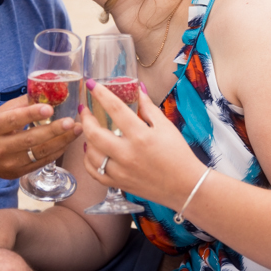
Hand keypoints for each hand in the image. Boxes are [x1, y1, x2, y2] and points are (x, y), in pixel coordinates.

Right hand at [0, 96, 82, 179]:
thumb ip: (19, 105)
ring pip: (39, 153)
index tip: (50, 108)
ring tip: (77, 130)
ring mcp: (9, 163)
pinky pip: (42, 162)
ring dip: (62, 141)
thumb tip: (45, 93)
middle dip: (53, 130)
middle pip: (30, 139)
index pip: (13, 119)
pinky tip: (68, 141)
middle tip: (71, 121)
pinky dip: (57, 151)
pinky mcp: (18, 173)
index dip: (31, 114)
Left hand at [79, 81, 204, 209]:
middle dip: (85, 118)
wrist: (185, 186)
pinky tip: (92, 151)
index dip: (101, 94)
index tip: (91, 84)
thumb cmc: (178, 154)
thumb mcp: (166, 127)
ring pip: (91, 154)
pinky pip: (94, 172)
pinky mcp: (119, 183)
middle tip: (84, 110)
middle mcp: (127, 153)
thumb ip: (149, 108)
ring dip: (86, 139)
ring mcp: (121, 170)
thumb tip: (139, 90)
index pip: (115, 109)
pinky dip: (89, 161)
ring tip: (88, 130)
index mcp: (140, 135)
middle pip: (94, 133)